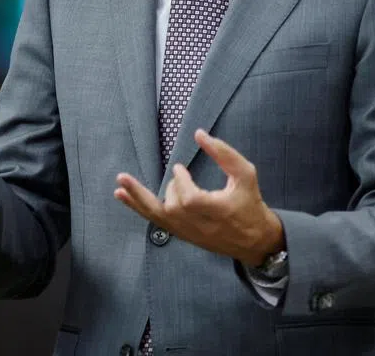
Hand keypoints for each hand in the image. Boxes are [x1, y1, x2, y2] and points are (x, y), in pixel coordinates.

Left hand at [114, 129, 283, 266]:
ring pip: (156, 216)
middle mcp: (198, 225)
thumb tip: (199, 133)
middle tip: (179, 173)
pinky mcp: (181, 235)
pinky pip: (156, 222)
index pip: (189, 199)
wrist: (254, 240)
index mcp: (216, 211)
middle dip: (172, 187)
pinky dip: (138, 208)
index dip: (181, 181)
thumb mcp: (245, 175)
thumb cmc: (250, 203)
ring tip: (120, 182)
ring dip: (137, 198)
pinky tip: (122, 196)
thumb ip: (224, 154)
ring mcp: (187, 232)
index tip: (181, 167)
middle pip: (172, 206)